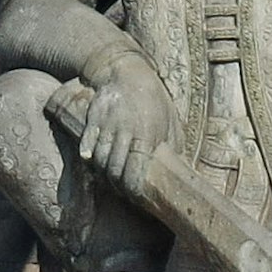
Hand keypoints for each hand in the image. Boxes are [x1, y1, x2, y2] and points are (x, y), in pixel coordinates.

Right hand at [74, 60, 176, 193]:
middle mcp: (126, 130)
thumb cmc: (154, 102)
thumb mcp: (171, 122)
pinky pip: (86, 143)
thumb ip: (174, 147)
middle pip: (115, 169)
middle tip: (121, 193)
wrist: (129, 73)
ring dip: (103, 175)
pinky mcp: (93, 118)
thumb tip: (185, 173)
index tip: (135, 198)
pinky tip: (92, 163)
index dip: (133, 190)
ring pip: (100, 159)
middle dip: (117, 186)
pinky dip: (87, 156)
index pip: (136, 171)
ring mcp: (108, 124)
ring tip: (110, 181)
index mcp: (148, 134)